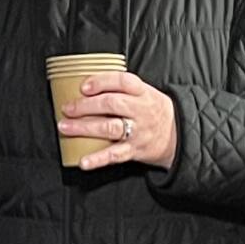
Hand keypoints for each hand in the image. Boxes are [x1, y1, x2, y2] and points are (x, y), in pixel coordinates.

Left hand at [60, 69, 178, 170]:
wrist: (179, 135)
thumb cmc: (153, 111)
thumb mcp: (145, 93)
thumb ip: (121, 88)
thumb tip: (87, 84)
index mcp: (143, 93)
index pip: (123, 81)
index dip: (101, 82)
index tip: (83, 86)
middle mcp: (141, 110)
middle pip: (111, 104)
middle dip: (85, 106)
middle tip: (67, 108)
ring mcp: (138, 132)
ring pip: (109, 128)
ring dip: (84, 128)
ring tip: (65, 127)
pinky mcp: (135, 151)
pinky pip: (114, 155)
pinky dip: (97, 159)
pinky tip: (83, 161)